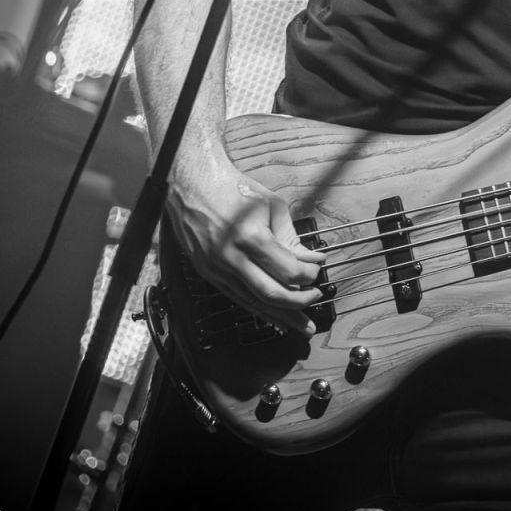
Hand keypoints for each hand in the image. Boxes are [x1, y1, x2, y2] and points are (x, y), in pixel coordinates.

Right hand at [166, 148, 327, 335]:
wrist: (193, 184)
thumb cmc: (235, 190)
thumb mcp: (272, 207)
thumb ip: (291, 238)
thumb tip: (310, 260)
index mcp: (250, 237)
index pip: (287, 271)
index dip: (308, 275)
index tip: (317, 270)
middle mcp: (231, 257)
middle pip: (271, 294)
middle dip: (298, 303)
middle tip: (315, 300)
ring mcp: (216, 268)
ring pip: (252, 302)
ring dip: (279, 316)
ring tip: (300, 327)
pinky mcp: (207, 272)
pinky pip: (236, 297)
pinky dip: (257, 309)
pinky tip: (273, 318)